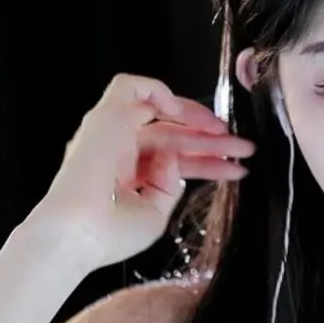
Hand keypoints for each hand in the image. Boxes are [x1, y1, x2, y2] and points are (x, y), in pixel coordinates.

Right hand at [33, 73, 254, 269]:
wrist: (79, 235)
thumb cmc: (109, 235)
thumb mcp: (155, 214)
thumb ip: (170, 185)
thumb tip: (177, 158)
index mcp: (128, 173)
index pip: (175, 158)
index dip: (207, 161)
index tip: (237, 168)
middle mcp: (119, 150)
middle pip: (173, 136)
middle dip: (211, 142)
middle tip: (244, 148)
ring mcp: (111, 132)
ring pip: (160, 113)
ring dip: (196, 119)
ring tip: (226, 135)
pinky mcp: (105, 118)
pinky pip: (130, 87)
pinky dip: (158, 92)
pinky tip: (185, 115)